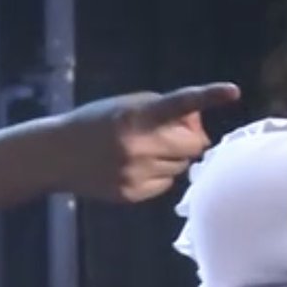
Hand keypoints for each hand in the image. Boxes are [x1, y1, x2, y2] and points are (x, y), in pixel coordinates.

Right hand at [58, 82, 239, 201]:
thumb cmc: (95, 123)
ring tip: (141, 151)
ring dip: (171, 157)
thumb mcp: (124, 105)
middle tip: (166, 134)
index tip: (232, 92)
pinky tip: (132, 168)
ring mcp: (135, 173)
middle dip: (187, 138)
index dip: (207, 96)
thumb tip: (198, 124)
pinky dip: (157, 175)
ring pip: (182, 167)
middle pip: (194, 145)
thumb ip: (163, 109)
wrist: (54, 155)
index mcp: (134, 117)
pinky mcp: (132, 194)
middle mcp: (137, 146)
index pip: (177, 104)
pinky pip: (166, 184)